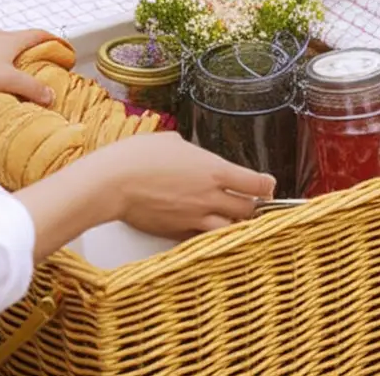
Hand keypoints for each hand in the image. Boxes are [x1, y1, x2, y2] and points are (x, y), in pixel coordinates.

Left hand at [0, 29, 56, 105]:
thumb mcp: (7, 80)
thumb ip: (31, 88)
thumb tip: (50, 96)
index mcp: (11, 39)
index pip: (40, 35)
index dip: (54, 41)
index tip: (64, 48)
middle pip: (24, 41)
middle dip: (37, 53)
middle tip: (46, 67)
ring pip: (7, 49)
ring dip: (18, 61)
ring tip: (23, 78)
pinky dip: (2, 65)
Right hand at [88, 132, 275, 239]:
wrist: (112, 183)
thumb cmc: (137, 156)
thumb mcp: (170, 141)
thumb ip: (191, 151)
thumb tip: (193, 155)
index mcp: (213, 170)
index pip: (258, 184)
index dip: (266, 186)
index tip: (265, 185)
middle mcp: (210, 197)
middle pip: (251, 211)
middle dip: (254, 207)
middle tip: (250, 203)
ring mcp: (195, 218)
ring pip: (231, 230)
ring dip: (234, 224)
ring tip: (229, 218)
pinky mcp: (178, 233)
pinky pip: (204, 239)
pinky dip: (208, 235)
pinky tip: (203, 227)